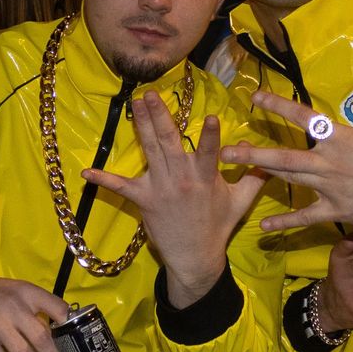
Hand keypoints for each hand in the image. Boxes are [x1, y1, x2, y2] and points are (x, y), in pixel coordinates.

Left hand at [82, 92, 266, 308]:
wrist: (196, 256)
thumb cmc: (218, 225)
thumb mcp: (242, 200)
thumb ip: (254, 176)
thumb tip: (266, 156)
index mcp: (205, 177)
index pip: (209, 152)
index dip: (211, 136)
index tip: (212, 117)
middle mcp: (181, 179)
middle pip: (169, 142)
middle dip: (160, 116)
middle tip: (150, 95)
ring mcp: (160, 188)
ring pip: (150, 151)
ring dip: (141, 126)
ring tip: (134, 105)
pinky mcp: (144, 199)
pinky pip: (121, 187)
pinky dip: (103, 179)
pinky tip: (86, 171)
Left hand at [221, 58, 352, 232]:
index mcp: (342, 138)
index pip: (303, 118)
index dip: (277, 105)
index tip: (255, 98)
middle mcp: (329, 162)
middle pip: (284, 155)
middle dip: (253, 151)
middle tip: (226, 149)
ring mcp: (329, 189)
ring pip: (288, 180)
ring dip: (260, 175)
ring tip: (235, 171)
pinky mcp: (335, 211)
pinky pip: (305, 217)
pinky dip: (285, 222)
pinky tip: (264, 226)